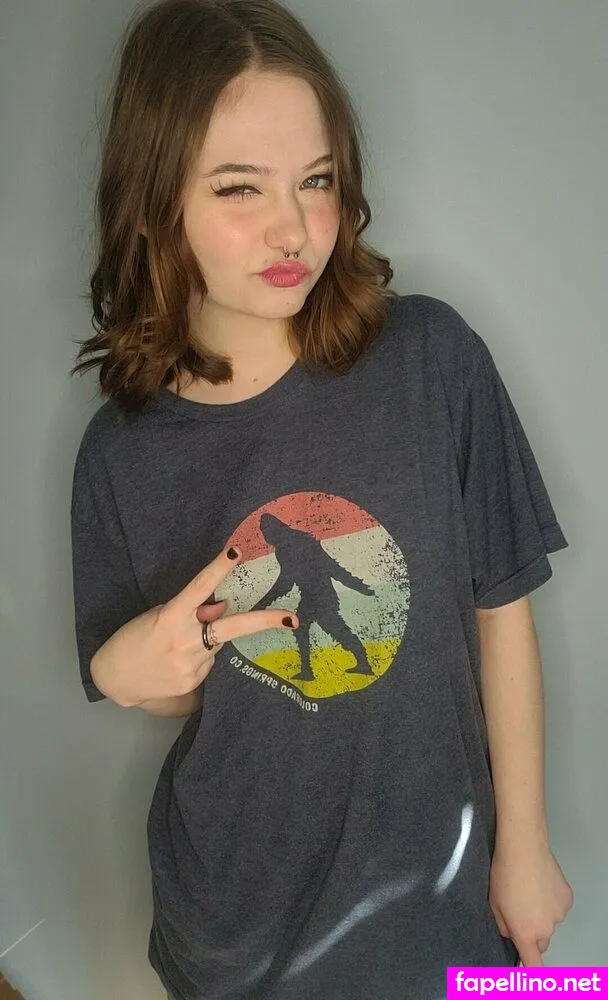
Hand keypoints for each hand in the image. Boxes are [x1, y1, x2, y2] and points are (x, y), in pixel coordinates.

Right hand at [91, 545, 297, 706]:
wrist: (115, 679)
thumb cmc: (134, 638)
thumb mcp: (159, 616)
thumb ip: (192, 611)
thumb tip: (224, 607)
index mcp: (171, 617)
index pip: (198, 588)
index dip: (217, 569)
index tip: (236, 552)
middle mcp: (184, 641)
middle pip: (231, 628)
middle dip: (264, 622)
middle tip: (292, 619)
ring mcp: (190, 665)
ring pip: (217, 645)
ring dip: (207, 641)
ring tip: (177, 648)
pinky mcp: (193, 683)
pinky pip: (209, 663)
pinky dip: (200, 657)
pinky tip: (178, 662)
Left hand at [489, 841, 573, 965]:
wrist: (524, 850)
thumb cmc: (503, 877)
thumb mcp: (494, 904)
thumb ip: (503, 926)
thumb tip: (512, 933)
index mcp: (525, 933)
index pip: (534, 964)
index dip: (532, 970)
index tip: (529, 971)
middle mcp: (546, 929)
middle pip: (542, 942)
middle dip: (533, 934)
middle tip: (521, 912)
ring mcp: (560, 914)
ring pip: (551, 922)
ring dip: (542, 914)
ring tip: (531, 890)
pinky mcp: (568, 899)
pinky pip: (558, 906)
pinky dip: (552, 900)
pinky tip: (542, 882)